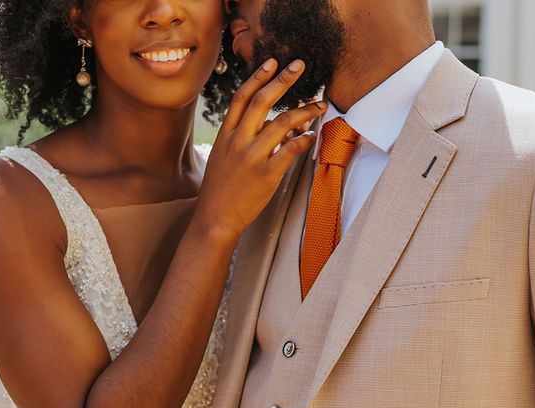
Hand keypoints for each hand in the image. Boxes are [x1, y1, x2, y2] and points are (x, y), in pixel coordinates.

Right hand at [196, 58, 327, 239]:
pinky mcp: (266, 175)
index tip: (272, 62)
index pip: (242, 97)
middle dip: (283, 80)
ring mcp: (252, 157)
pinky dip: (304, 140)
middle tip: (300, 66)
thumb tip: (278, 127)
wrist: (215, 219)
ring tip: (320, 105)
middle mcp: (238, 141)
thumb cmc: (221, 190)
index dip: (258, 77)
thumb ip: (246, 140)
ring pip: (281, 123)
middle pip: (262, 101)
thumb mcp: (225, 158)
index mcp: (226, 135)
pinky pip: (290, 151)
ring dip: (305, 111)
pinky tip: (312, 136)